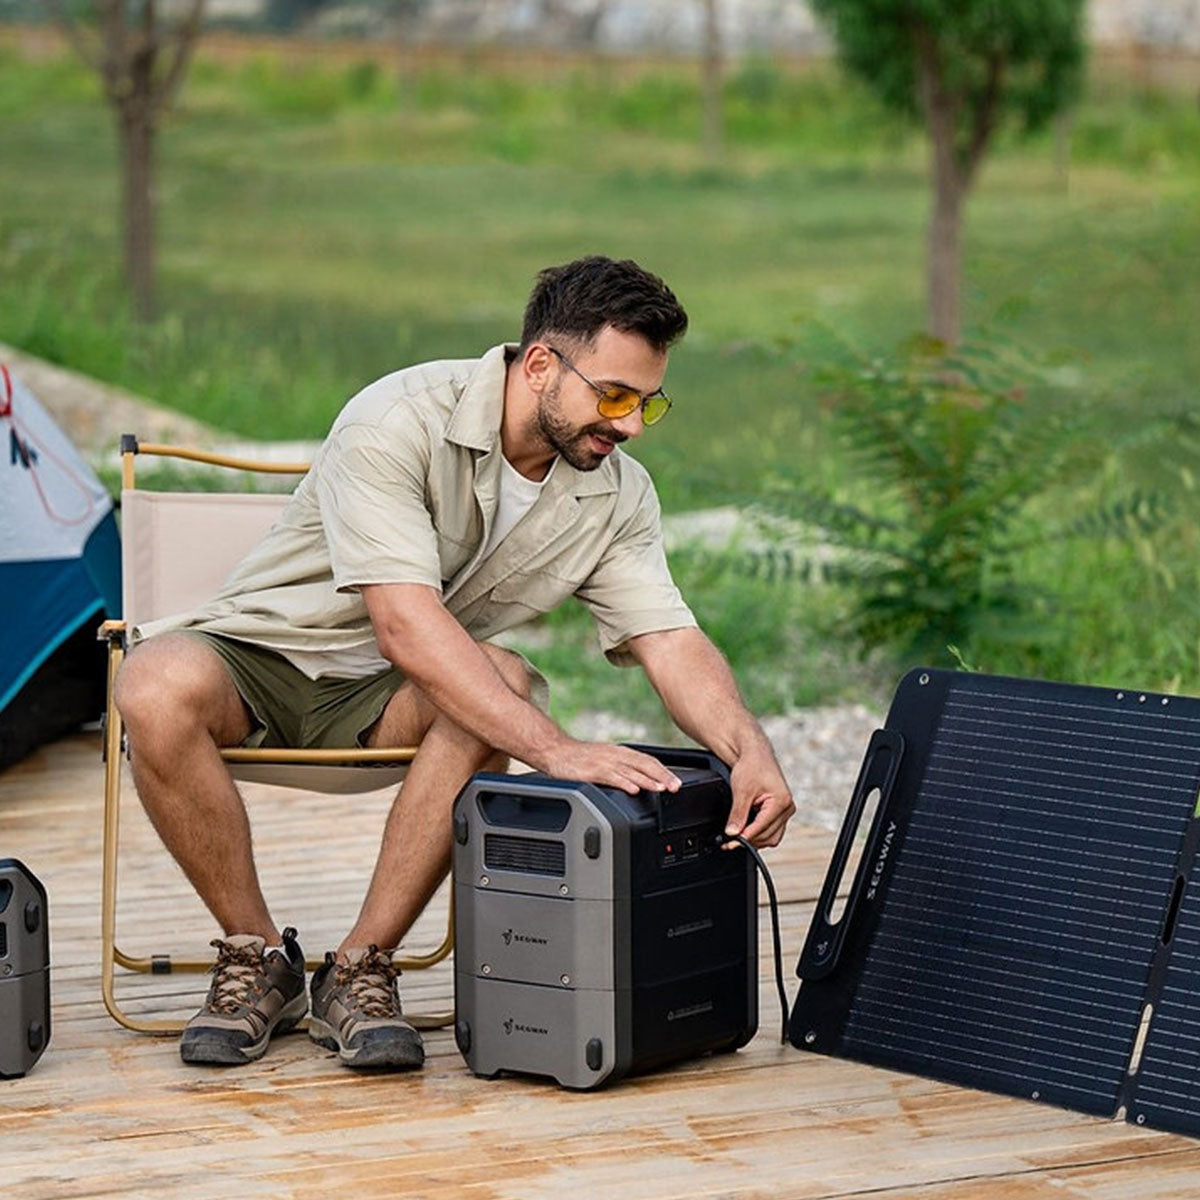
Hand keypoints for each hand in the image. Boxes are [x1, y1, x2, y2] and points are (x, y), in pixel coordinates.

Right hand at [536, 738, 680, 795]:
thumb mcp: (605, 760)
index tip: (677, 781)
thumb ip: (623, 768)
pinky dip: (624, 782)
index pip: (648, 760)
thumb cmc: (580, 758)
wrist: (555, 751)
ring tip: (662, 788)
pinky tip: (633, 789)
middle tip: (676, 787)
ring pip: (631, 771)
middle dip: (662, 776)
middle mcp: (615, 755)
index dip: (664, 771)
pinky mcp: (591, 771)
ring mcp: (604, 762)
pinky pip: (611, 777)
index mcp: (621, 752)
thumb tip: (641, 780)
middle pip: (644, 765)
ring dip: (648, 780)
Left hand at [724, 744, 793, 847]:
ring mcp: (786, 811)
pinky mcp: (781, 812)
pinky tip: (746, 829)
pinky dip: (759, 833)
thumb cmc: (752, 766)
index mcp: (781, 801)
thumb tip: (732, 833)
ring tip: (736, 835)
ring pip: (771, 837)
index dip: (744, 837)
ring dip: (754, 838)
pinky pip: (772, 830)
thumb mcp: (741, 791)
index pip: (762, 828)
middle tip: (729, 842)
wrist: (756, 755)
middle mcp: (787, 808)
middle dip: (749, 840)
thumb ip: (737, 814)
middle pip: (768, 836)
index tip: (730, 842)